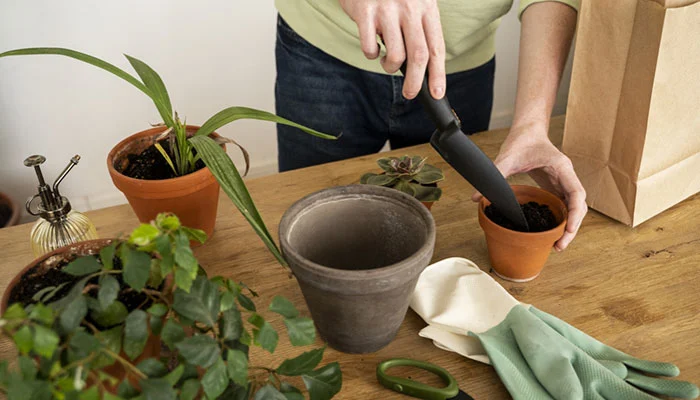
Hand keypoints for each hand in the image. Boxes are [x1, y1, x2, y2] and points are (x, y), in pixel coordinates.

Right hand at [339, 0, 445, 99]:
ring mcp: (386, 10)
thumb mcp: (414, 2)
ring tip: (387, 62)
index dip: (438, 74)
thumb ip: (420, 29)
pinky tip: (373, 46)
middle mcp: (409, 7)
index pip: (436, 47)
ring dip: (389, 67)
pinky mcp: (365, 12)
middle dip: (415, 82)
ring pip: (395, 55)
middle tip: (410, 94)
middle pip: (418, 55)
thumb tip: (423, 67)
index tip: (437, 93)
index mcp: (426, 7)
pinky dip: (371, 54)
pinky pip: (370, 47)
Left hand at [471, 124, 586, 250]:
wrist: (527, 129)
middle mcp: (567, 176)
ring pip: (572, 208)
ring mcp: (562, 182)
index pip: (577, 194)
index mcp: (562, 168)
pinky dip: (559, 219)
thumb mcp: (507, 157)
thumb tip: (475, 197)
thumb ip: (495, 175)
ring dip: (567, 226)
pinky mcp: (554, 186)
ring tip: (556, 245)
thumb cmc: (522, 140)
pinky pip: (561, 205)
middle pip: (578, 206)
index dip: (575, 213)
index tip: (568, 230)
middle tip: (559, 246)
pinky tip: (550, 232)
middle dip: (572, 227)